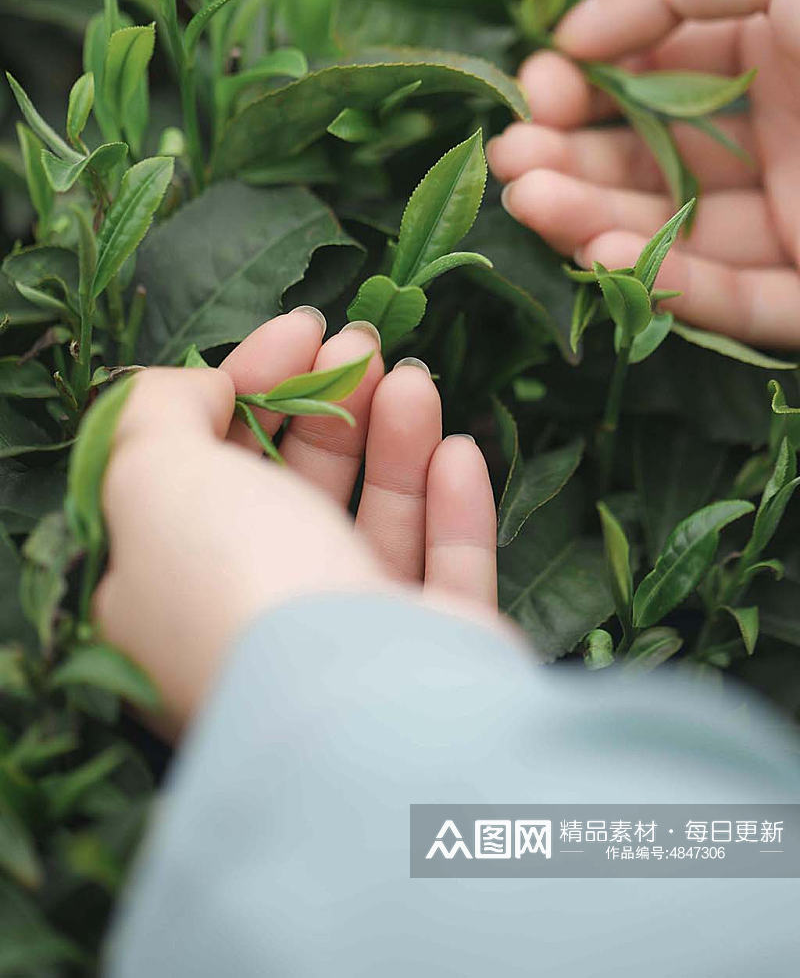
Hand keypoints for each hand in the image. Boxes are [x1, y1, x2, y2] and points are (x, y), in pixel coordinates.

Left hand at [93, 310, 496, 729]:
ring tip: (417, 380)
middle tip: (366, 343)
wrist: (362, 711)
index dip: (251, 384)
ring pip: (376, 523)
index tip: (303, 329)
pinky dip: (452, 509)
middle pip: (296, 488)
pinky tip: (460, 451)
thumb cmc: (240, 583)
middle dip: (330, 403)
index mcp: (173, 589)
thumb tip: (203, 385)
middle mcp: (257, 619)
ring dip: (397, 440)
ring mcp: (350, 644)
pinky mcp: (431, 655)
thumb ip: (158, 414)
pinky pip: (444, 570)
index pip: (207, 466)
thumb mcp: (153, 477)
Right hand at [488, 0, 799, 348]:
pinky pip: (733, 299)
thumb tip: (574, 33)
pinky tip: (599, 255)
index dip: (584, 85)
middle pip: (649, 160)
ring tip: (529, 204)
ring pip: (676, 235)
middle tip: (507, 165)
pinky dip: (664, 284)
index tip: (535, 94)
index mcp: (779, 47)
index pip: (652, 75)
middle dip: (570, 159)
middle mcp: (782, 135)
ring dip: (593, 222)